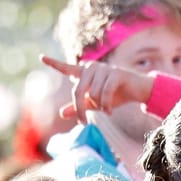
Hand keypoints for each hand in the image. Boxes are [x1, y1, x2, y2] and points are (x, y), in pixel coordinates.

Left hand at [40, 55, 154, 121]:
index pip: (67, 68)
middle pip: (77, 90)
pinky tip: (110, 111)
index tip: (41, 58)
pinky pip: (105, 93)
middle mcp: (92, 67)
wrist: (139, 91)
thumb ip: (79, 106)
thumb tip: (61, 114)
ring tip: (106, 110)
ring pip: (92, 94)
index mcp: (85, 72)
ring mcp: (104, 69)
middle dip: (78, 109)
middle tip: (82, 123)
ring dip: (99, 106)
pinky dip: (106, 105)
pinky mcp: (116, 74)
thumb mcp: (95, 103)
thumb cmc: (116, 95)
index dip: (54, 63)